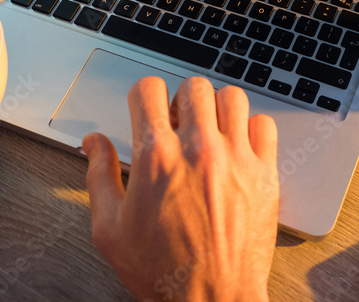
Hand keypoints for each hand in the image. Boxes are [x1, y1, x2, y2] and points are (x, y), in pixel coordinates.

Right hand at [84, 76, 278, 301]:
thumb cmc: (163, 272)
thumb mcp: (110, 229)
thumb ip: (99, 176)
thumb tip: (93, 143)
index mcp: (156, 158)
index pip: (149, 89)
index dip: (143, 95)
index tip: (146, 109)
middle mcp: (197, 150)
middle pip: (193, 85)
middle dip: (181, 99)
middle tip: (178, 122)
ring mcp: (235, 159)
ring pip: (232, 96)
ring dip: (217, 108)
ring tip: (209, 130)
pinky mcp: (265, 173)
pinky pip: (265, 124)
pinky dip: (252, 128)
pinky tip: (238, 146)